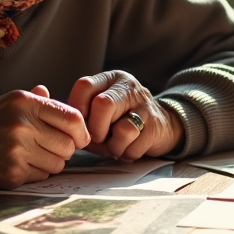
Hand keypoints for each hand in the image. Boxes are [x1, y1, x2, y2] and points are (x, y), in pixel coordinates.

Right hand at [0, 86, 89, 189]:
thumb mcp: (8, 102)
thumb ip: (39, 102)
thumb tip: (64, 105)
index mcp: (25, 103)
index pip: (72, 118)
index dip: (81, 131)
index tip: (80, 137)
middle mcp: (23, 125)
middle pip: (68, 145)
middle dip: (65, 149)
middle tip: (50, 147)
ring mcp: (17, 151)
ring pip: (58, 164)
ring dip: (50, 162)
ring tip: (31, 155)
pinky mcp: (12, 174)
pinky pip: (41, 177)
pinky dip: (35, 173)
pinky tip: (18, 164)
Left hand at [68, 70, 183, 160]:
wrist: (163, 126)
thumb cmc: (122, 121)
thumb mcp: (102, 111)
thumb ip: (84, 116)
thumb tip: (71, 132)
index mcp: (110, 79)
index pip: (85, 85)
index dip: (77, 110)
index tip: (80, 126)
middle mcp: (128, 87)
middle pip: (103, 104)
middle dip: (95, 129)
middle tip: (98, 139)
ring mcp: (144, 105)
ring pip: (122, 128)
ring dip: (114, 146)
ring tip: (116, 146)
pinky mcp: (155, 125)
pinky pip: (134, 145)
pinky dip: (127, 153)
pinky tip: (129, 148)